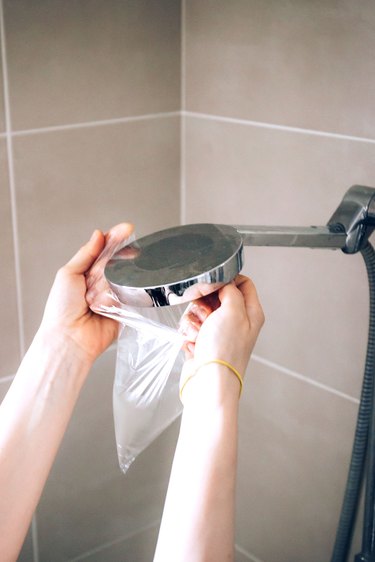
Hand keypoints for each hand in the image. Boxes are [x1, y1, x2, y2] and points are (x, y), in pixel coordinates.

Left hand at [38, 223, 133, 365]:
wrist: (70, 338)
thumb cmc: (62, 309)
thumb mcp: (68, 273)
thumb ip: (86, 254)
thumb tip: (98, 235)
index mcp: (84, 271)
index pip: (103, 249)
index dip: (115, 238)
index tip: (127, 228)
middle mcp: (99, 282)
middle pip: (116, 261)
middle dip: (119, 255)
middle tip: (127, 246)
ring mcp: (111, 294)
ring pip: (123, 276)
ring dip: (115, 278)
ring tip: (101, 290)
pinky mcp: (123, 308)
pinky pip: (128, 295)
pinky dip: (121, 294)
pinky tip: (113, 297)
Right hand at [180, 275, 264, 381]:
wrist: (209, 382)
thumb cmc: (225, 351)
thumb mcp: (233, 311)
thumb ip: (230, 290)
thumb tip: (223, 283)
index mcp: (250, 313)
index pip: (243, 283)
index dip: (227, 280)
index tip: (214, 284)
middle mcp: (236, 322)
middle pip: (215, 295)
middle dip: (204, 302)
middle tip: (206, 314)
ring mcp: (218, 332)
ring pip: (198, 310)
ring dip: (194, 320)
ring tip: (200, 333)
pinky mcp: (202, 342)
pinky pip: (189, 326)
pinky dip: (188, 333)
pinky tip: (194, 343)